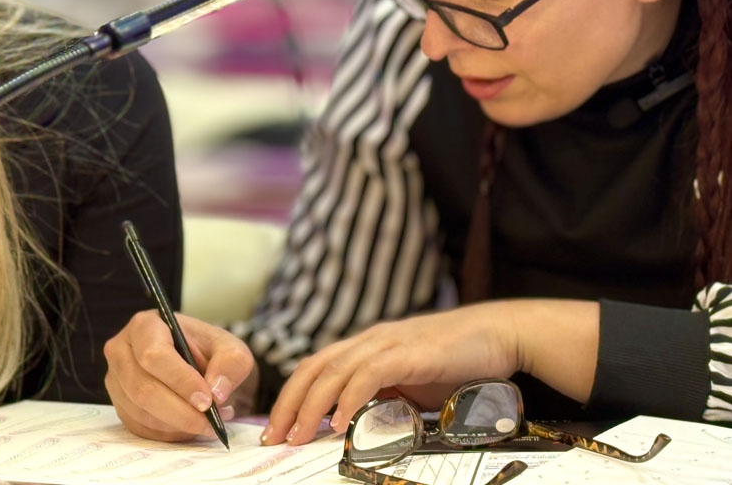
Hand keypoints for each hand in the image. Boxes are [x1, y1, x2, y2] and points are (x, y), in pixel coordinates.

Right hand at [104, 309, 254, 441]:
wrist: (193, 362)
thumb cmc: (206, 350)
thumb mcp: (229, 348)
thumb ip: (231, 363)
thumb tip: (217, 392)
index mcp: (145, 325)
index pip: (154, 356)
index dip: (180, 381)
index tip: (207, 400)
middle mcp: (122, 350)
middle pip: (143, 389)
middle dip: (180, 412)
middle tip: (211, 422)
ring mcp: (116, 380)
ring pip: (141, 413)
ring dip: (178, 425)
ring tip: (208, 422)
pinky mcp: (119, 405)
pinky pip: (140, 428)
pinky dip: (169, 434)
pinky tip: (190, 425)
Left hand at [262, 302, 521, 445]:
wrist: (498, 335)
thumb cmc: (457, 363)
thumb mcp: (410, 385)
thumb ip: (383, 399)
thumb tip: (355, 426)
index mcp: (365, 347)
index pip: (315, 369)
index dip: (291, 397)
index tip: (277, 429)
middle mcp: (368, 341)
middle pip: (313, 369)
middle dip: (289, 404)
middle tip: (274, 438)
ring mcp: (387, 343)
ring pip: (334, 372)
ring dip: (312, 406)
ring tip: (298, 436)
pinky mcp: (407, 352)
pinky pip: (369, 374)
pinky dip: (350, 398)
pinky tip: (340, 422)